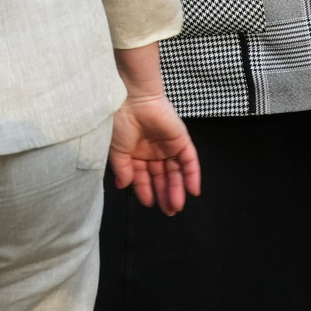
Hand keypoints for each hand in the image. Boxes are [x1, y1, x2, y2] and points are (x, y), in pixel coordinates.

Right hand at [110, 95, 201, 214]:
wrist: (133, 99)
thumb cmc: (121, 122)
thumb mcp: (118, 150)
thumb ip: (123, 169)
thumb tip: (123, 186)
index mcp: (136, 153)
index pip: (143, 177)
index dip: (145, 191)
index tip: (149, 204)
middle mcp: (152, 151)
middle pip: (161, 177)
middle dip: (164, 194)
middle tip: (169, 211)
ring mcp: (168, 146)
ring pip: (175, 172)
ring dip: (177, 189)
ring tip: (176, 205)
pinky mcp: (181, 140)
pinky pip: (189, 160)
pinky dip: (192, 175)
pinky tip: (192, 191)